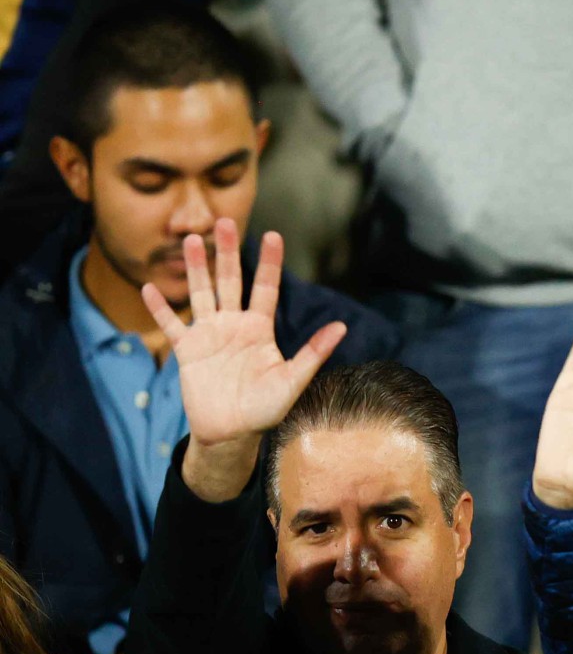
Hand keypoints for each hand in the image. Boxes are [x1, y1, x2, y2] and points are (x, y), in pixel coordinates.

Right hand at [144, 218, 345, 450]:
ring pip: (201, 293)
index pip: (265, 288)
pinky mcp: (186, 350)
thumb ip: (313, 352)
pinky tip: (149, 287)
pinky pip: (171, 325)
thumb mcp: (293, 380)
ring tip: (191, 239)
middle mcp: (234, 325)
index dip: (268, 262)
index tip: (273, 234)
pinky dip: (159, 308)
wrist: (232, 433)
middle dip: (227, 252)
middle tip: (223, 220)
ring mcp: (209, 335)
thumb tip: (342, 327)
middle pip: (230, 281)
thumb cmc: (266, 409)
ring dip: (195, 268)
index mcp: (260, 329)